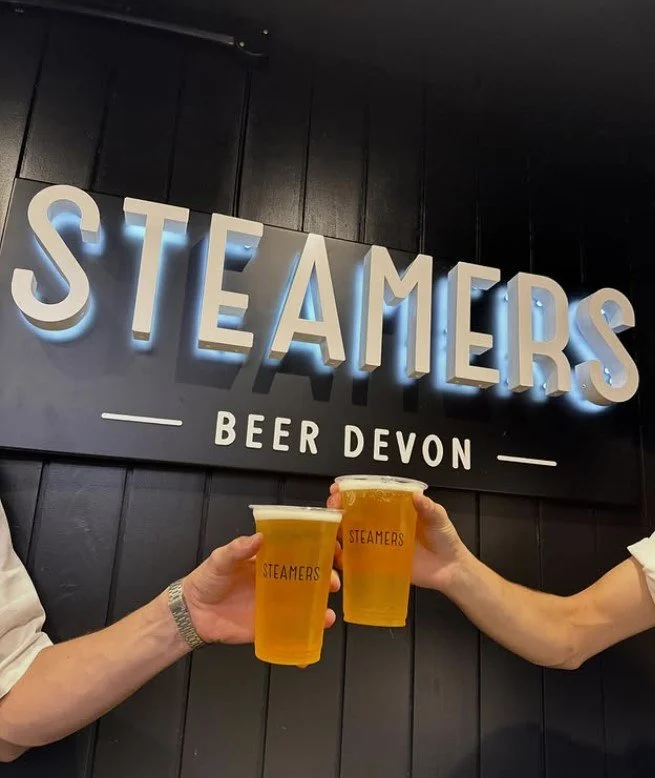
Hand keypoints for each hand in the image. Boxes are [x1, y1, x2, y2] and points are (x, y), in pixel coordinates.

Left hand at [182, 534, 340, 644]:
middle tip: (333, 584)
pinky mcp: (269, 628)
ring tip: (328, 616)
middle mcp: (278, 582)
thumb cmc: (207, 580)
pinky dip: (304, 641)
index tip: (334, 552)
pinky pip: (290, 634)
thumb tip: (259, 537)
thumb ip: (237, 549)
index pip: (300, 552)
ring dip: (321, 611)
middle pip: (310, 580)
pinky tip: (314, 643)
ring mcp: (275, 606)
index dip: (320, 551)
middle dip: (326, 581)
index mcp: (270, 561)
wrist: (192, 613)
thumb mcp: (220, 559)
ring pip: (306, 607)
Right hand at [327, 486, 468, 591]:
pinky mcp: (380, 564)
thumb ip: (428, 508)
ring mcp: (379, 544)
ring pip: (351, 534)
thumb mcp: (439, 518)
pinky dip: (346, 558)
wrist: (451, 570)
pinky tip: (339, 555)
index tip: (339, 489)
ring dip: (337, 530)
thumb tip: (417, 495)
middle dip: (338, 507)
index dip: (351, 491)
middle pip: (353, 513)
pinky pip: (358, 560)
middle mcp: (382, 524)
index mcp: (394, 509)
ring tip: (334, 529)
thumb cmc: (445, 540)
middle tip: (334, 506)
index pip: (368, 495)